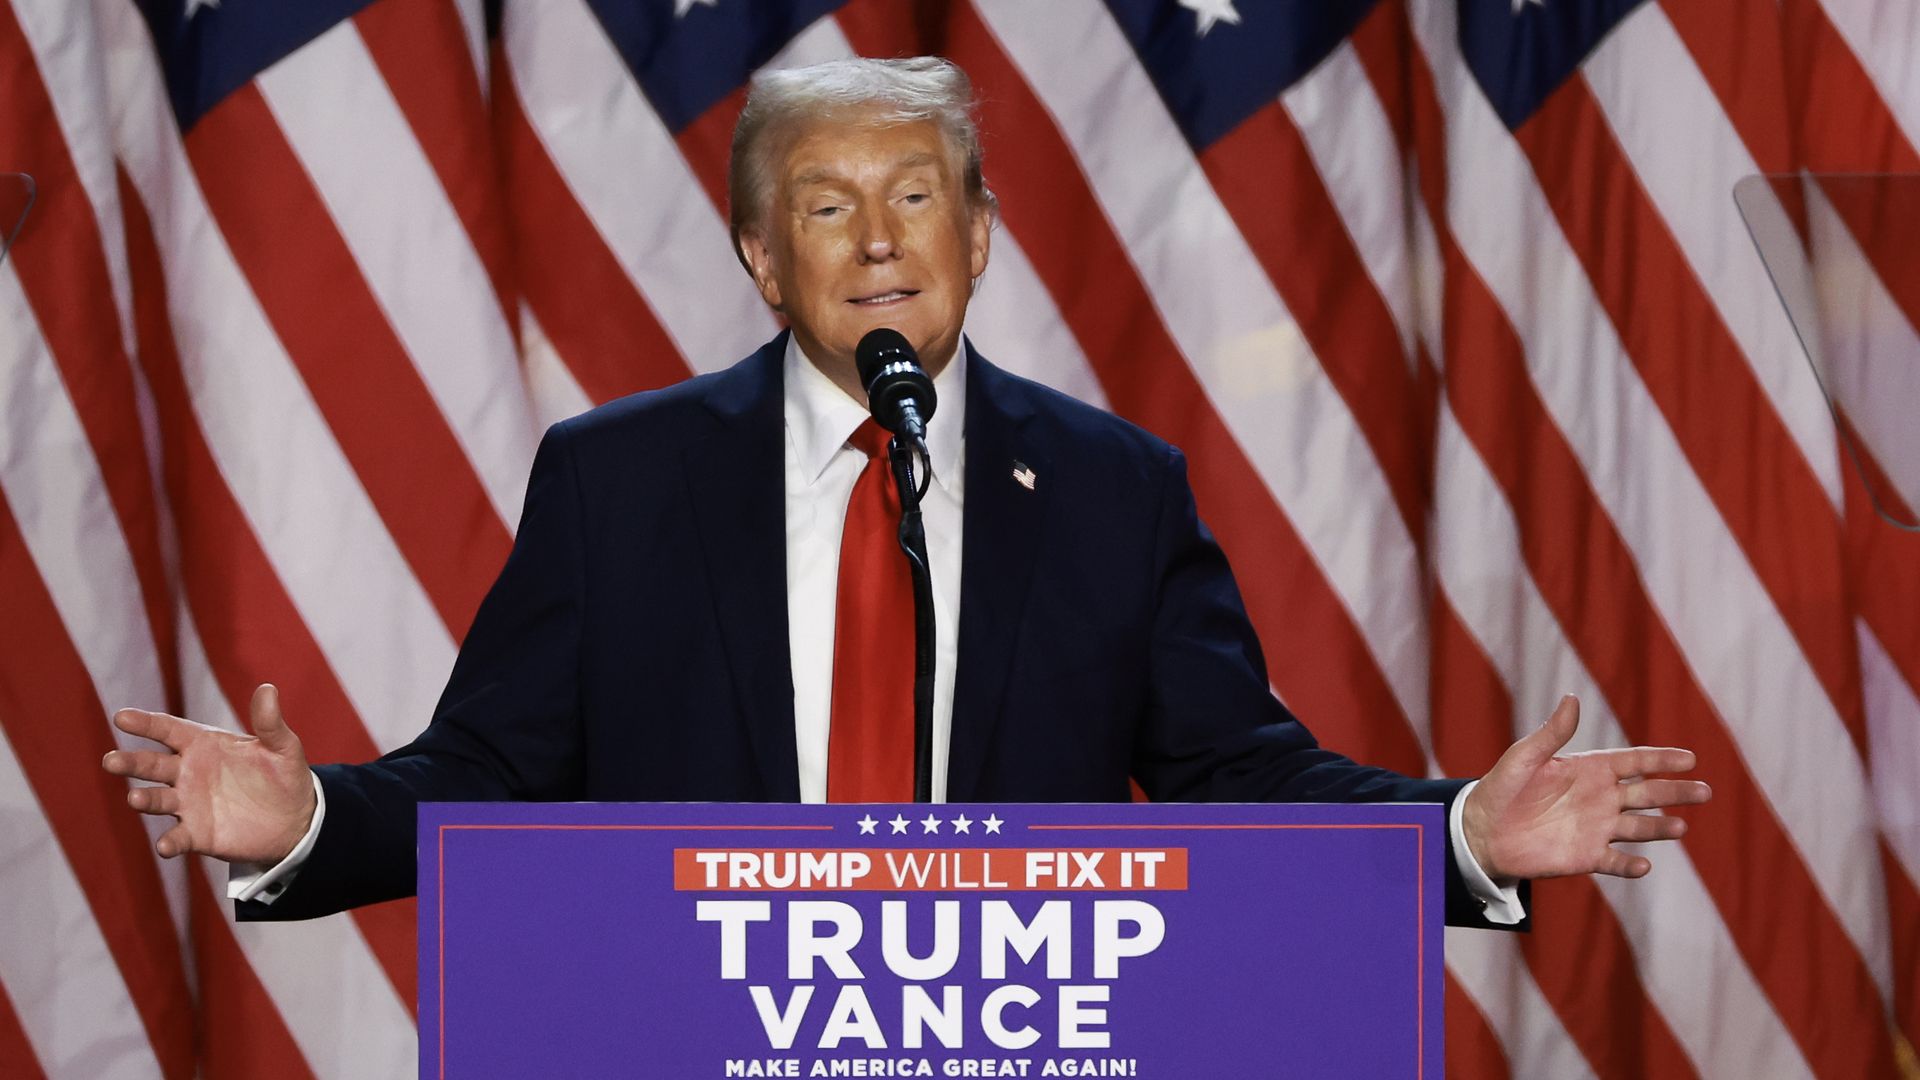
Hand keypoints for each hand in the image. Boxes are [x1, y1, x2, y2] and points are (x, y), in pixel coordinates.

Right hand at [101, 684, 316, 863]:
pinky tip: (165, 846)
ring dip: (145, 799)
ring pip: (158, 799)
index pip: (168, 729)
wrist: (295, 818)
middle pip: (152, 764)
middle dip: (131, 762)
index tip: (121, 717)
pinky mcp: (197, 833)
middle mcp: (187, 772)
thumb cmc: (282, 774)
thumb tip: (268, 688)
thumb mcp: (283, 746)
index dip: (145, 724)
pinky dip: (169, 841)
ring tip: (135, 798)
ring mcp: (188, 804)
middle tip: (110, 760)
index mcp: (203, 744)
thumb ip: (270, 722)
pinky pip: (177, 837)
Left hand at [1462, 695, 1710, 880]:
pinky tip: (1644, 865)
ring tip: (1680, 827)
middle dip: (1676, 793)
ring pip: (1640, 828)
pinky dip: (1631, 865)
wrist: (1482, 831)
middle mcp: (1601, 798)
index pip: (1635, 762)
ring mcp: (1597, 828)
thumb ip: (1552, 733)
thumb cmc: (1501, 788)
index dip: (1662, 760)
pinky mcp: (1587, 856)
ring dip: (1660, 828)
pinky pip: (1616, 861)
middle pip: (1648, 794)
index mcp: (1590, 769)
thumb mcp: (1525, 757)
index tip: (1690, 758)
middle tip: (1704, 792)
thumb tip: (1572, 697)